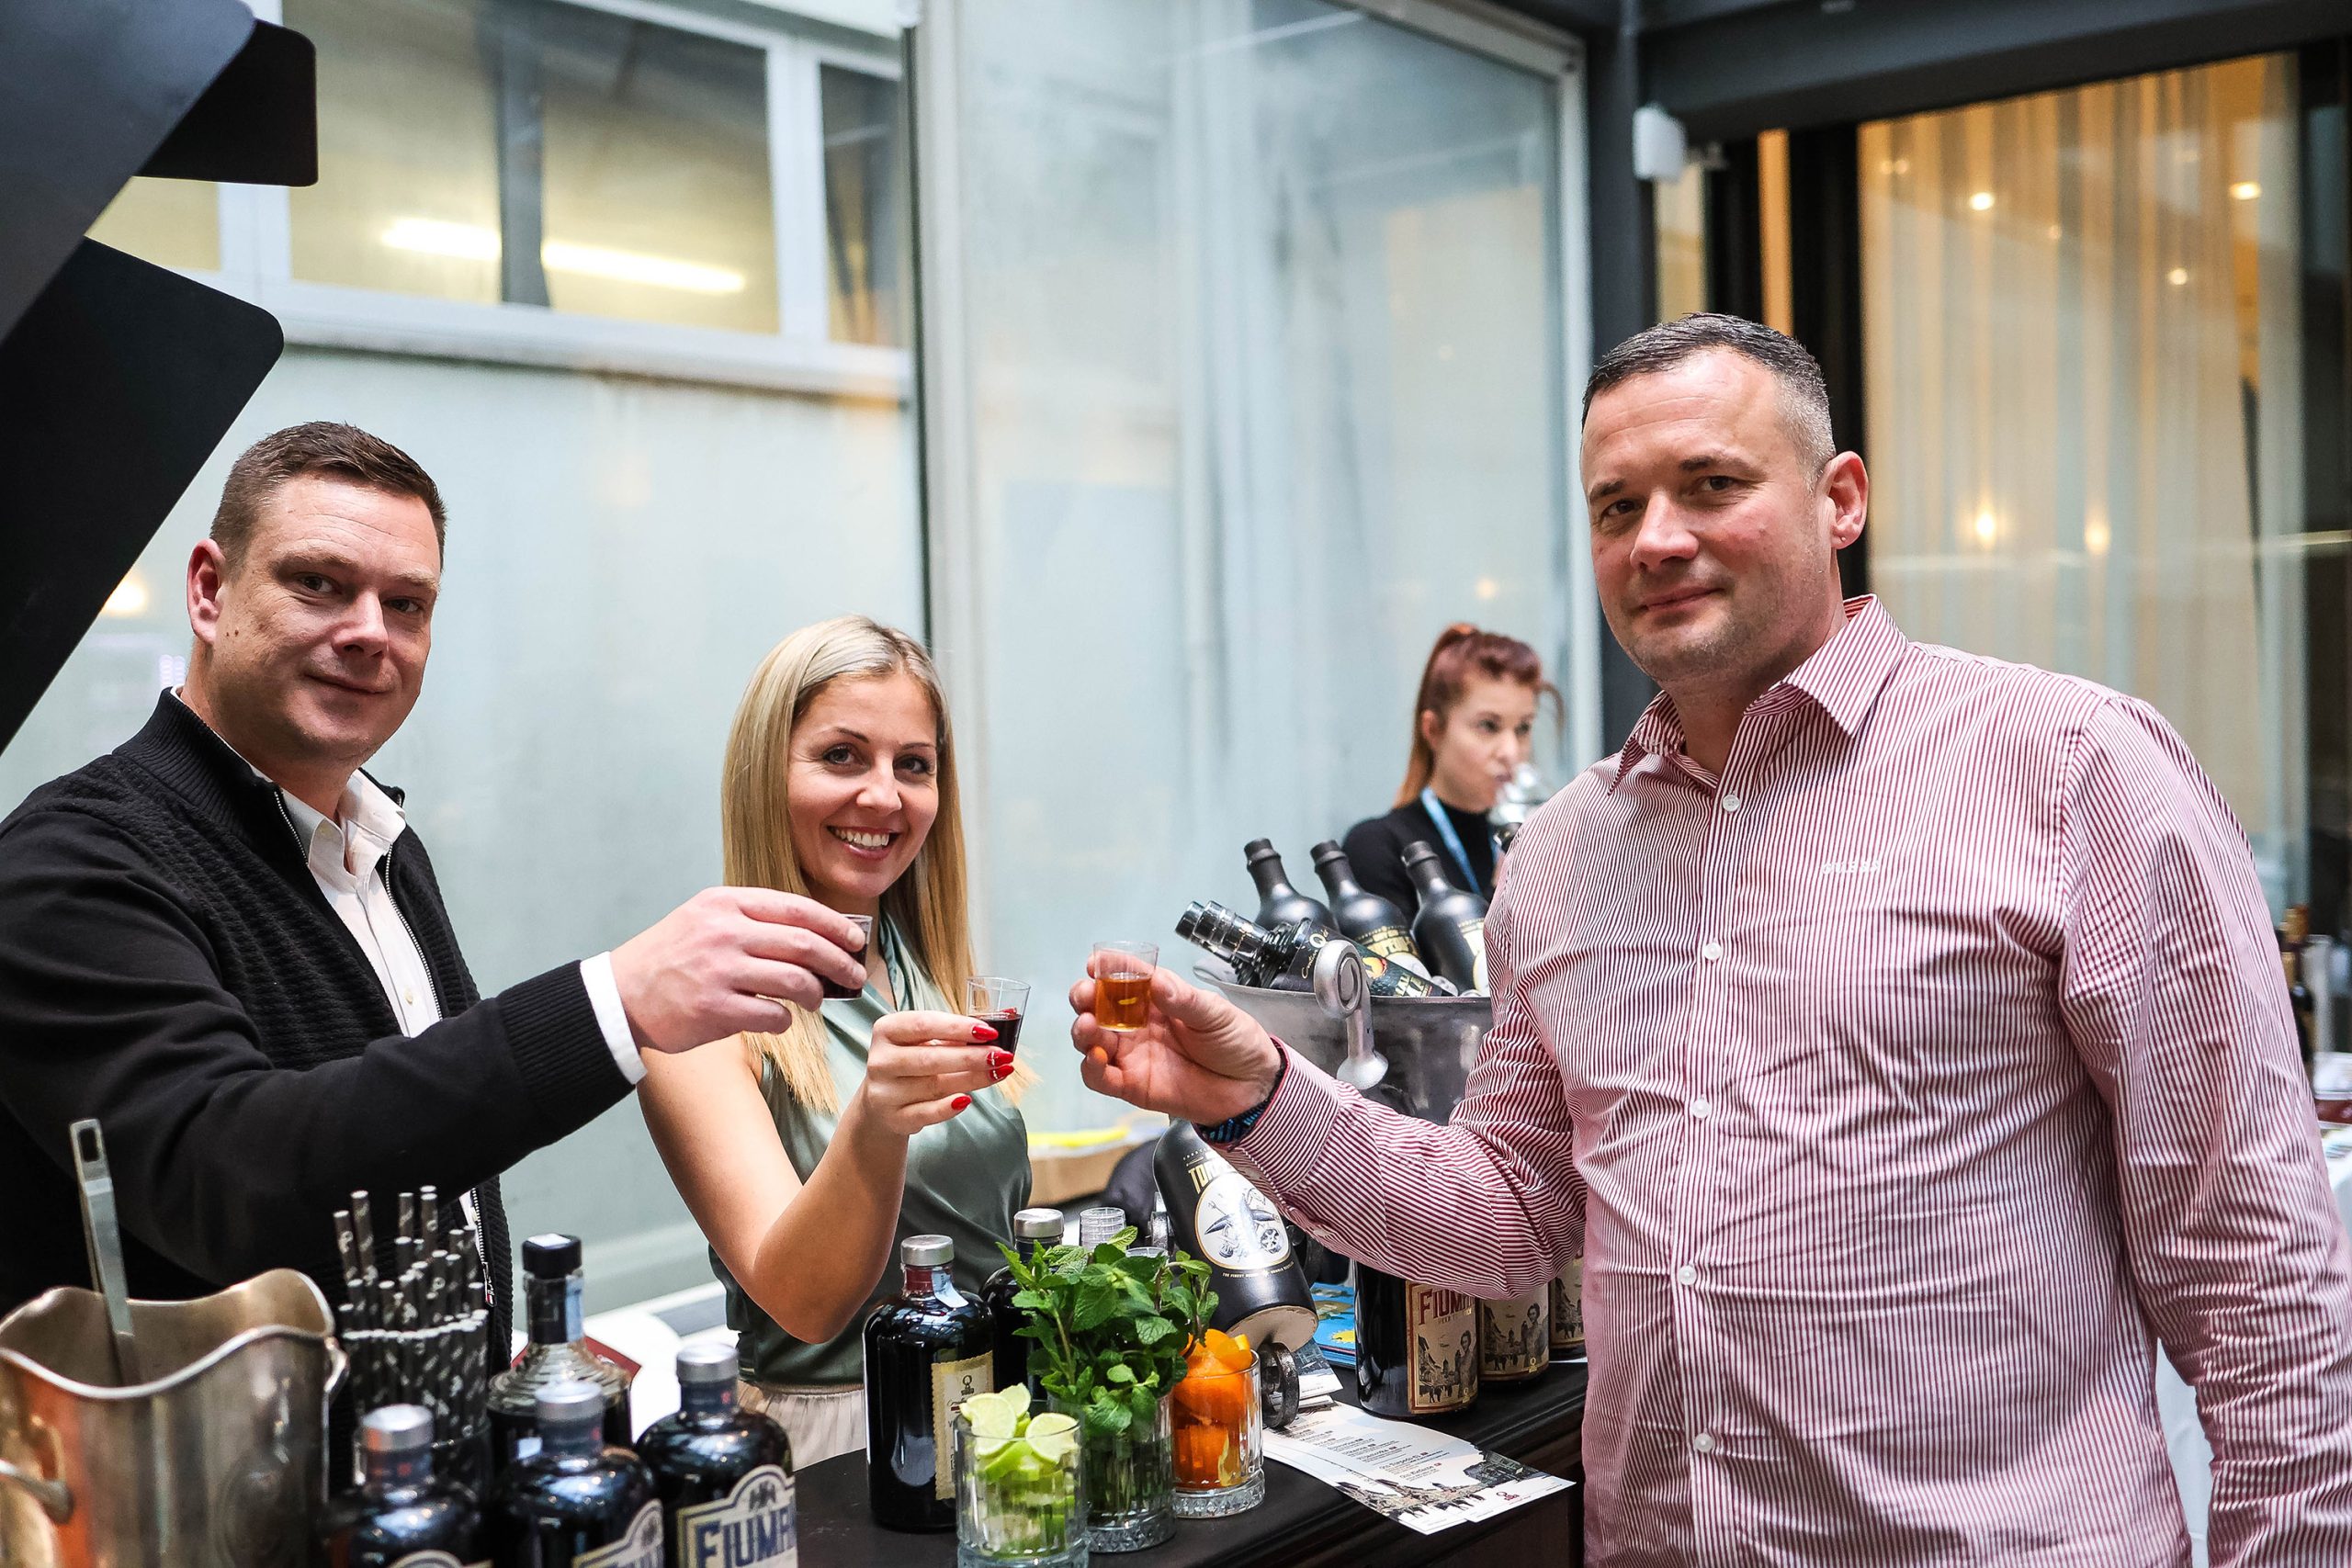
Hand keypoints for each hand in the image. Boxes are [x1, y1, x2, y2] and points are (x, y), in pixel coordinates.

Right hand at [610, 888, 865, 1052]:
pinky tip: (783, 1019)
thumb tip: (816, 933)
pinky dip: (786, 1020)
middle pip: (805, 943)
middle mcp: (725, 932)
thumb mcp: (706, 917)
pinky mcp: (714, 1010)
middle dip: (840, 961)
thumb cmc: (671, 957)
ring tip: (817, 1000)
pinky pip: (773, 1015)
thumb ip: (754, 919)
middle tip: (854, 975)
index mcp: (727, 904)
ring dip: (817, 993)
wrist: (620, 995)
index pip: (798, 909)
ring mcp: (720, 971)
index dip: (835, 925)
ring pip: (795, 980)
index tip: (855, 939)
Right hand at [849, 1010, 1007, 1136]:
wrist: (881, 1105)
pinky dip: (947, 1108)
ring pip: (934, 1085)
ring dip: (972, 1079)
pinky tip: (967, 1100)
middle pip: (930, 1057)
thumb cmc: (912, 1064)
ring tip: (999, 1072)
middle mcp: (881, 1060)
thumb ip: (959, 1032)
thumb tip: (1008, 1015)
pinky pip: (925, 1113)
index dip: (958, 1027)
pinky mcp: (894, 1118)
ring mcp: (884, 1091)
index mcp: (887, 1030)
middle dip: (972, 1056)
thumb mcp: (926, 1042)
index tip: (989, 1032)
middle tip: (1002, 1055)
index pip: (924, 1024)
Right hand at [1068, 964, 1279, 1125]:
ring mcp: (1132, 1054)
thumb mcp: (1216, 1014)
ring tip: (1088, 1025)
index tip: (1095, 963)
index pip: (1125, 977)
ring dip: (1082, 1031)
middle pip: (1098, 1007)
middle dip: (1084, 998)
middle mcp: (1138, 1024)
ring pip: (1092, 1040)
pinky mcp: (1132, 1085)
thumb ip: (1184, 1001)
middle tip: (1084, 996)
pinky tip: (1095, 1058)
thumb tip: (1157, 982)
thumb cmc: (1235, 1043)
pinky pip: (1101, 1078)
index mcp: (1157, 999)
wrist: (1252, 1088)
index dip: (1107, 968)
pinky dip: (1091, 1068)